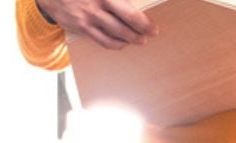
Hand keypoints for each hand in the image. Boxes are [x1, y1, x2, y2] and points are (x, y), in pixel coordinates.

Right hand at [38, 0, 158, 49]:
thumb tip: (130, 4)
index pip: (129, 9)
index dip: (142, 19)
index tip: (151, 24)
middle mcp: (98, 4)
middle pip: (127, 19)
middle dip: (142, 29)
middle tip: (152, 33)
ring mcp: (90, 18)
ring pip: (117, 33)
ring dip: (131, 39)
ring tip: (140, 40)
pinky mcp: (83, 29)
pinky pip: (104, 41)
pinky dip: (116, 44)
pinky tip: (123, 44)